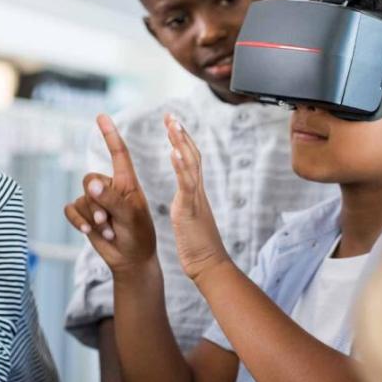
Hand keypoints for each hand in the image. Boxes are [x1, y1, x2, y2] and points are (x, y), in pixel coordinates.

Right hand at [64, 115, 156, 273]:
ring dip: (92, 217)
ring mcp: (96, 201)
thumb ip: (112, 199)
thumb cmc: (138, 235)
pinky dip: (78, 221)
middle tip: (109, 220)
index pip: (118, 153)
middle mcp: (110, 187)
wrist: (131, 259)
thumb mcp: (130, 216)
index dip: (109, 134)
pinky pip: (71, 209)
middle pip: (90, 178)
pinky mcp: (84, 214)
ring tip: (109, 230)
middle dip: (96, 201)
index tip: (101, 115)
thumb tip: (90, 183)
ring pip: (81, 197)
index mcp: (127, 182)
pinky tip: (89, 231)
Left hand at [164, 114, 230, 281]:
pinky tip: (173, 151)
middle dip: (181, 134)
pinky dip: (180, 166)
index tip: (173, 125)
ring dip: (181, 142)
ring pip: (190, 164)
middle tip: (171, 116)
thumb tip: (186, 200)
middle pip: (192, 156)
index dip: (183, 142)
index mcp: (195, 194)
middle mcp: (197, 192)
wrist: (210, 266)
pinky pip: (186, 184)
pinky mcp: (190, 209)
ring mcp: (196, 199)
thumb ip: (189, 206)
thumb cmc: (199, 248)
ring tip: (172, 124)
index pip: (191, 162)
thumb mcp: (191, 220)